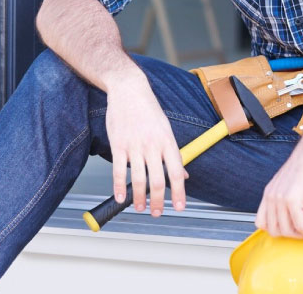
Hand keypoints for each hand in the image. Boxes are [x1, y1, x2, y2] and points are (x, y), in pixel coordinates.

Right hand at [104, 70, 186, 216]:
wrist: (129, 90)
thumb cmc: (148, 111)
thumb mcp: (166, 129)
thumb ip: (173, 153)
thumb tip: (184, 174)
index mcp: (168, 141)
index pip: (177, 172)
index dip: (180, 192)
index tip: (180, 207)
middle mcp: (153, 145)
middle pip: (158, 180)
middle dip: (158, 201)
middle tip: (157, 213)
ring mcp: (135, 145)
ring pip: (138, 178)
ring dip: (139, 198)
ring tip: (140, 208)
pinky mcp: (118, 144)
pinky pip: (119, 170)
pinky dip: (119, 187)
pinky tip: (120, 197)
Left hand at [255, 136, 302, 245]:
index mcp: (270, 193)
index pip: (262, 223)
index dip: (280, 230)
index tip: (297, 230)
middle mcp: (271, 196)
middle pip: (275, 231)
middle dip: (295, 236)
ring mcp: (279, 197)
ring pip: (287, 230)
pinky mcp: (292, 198)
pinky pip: (300, 225)